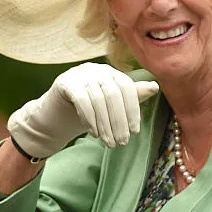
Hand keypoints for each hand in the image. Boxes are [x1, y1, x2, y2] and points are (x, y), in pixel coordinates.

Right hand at [8, 63, 158, 158]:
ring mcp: (79, 73)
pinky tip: (94, 133)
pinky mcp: (64, 82)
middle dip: (119, 121)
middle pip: (113, 95)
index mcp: (111, 72)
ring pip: (98, 100)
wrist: (56, 115)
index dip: (133, 110)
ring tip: (109, 143)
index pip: (127, 88)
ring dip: (105, 125)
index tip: (135, 131)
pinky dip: (90, 119)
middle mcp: (97, 69)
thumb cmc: (90, 111)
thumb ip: (132, 96)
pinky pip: (82, 101)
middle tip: (122, 142)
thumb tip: (155, 87)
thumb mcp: (113, 106)